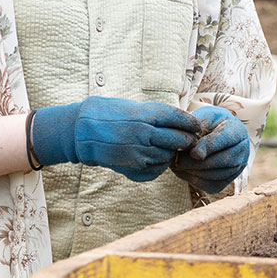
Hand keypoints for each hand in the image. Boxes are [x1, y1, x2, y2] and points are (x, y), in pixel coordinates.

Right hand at [29, 96, 201, 181]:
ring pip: (169, 157)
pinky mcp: (132, 167)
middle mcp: (145, 134)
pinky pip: (156, 170)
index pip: (179, 119)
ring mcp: (139, 153)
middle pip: (179, 140)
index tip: (196, 126)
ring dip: (172, 154)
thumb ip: (154, 115)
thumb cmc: (107, 113)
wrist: (80, 131)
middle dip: (187, 140)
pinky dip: (159, 166)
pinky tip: (155, 159)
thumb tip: (177, 120)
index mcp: (147, 115)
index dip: (191, 123)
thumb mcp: (133, 107)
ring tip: (169, 149)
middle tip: (189, 140)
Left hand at [173, 105, 252, 193]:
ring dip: (194, 172)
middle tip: (178, 162)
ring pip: (217, 175)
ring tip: (178, 166)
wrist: (217, 132)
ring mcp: (238, 167)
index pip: (226, 139)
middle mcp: (243, 150)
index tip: (192, 152)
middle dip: (197, 163)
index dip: (209, 147)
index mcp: (237, 130)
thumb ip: (199, 127)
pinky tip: (184, 172)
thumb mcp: (205, 116)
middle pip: (222, 160)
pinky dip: (196, 181)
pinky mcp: (228, 180)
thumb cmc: (208, 123)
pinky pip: (213, 185)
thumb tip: (194, 152)